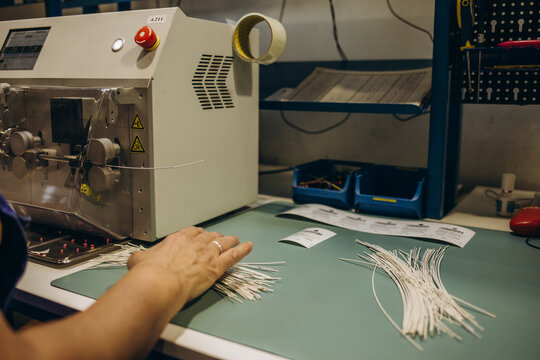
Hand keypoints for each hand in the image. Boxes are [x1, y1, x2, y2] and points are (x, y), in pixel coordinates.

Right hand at [127, 226, 252, 301]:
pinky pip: (234, 255)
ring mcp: (207, 253)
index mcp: (177, 239)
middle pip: (209, 236)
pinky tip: (249, 247)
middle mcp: (195, 243)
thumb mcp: (138, 260)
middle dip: (214, 237)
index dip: (198, 234)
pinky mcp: (216, 267)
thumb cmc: (149, 274)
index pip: (192, 231)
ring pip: (223, 242)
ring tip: (235, 240)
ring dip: (230, 241)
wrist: (158, 283)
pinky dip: (243, 250)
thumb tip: (136, 259)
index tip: (199, 235)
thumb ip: (141, 257)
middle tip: (217, 240)